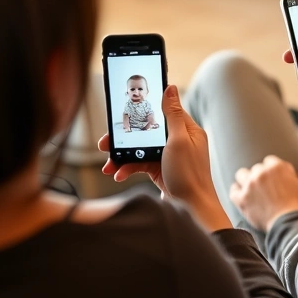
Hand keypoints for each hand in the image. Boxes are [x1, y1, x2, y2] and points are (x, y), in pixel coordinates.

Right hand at [101, 85, 230, 231]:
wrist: (192, 210)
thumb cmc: (190, 176)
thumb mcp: (180, 141)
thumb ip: (172, 115)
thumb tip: (170, 87)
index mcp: (187, 130)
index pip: (163, 111)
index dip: (143, 109)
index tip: (126, 107)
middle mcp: (179, 141)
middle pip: (146, 131)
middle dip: (125, 138)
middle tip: (105, 143)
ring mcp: (169, 156)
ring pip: (140, 149)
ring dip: (122, 156)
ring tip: (108, 165)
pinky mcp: (160, 170)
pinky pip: (140, 164)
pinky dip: (128, 168)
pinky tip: (118, 174)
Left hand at [230, 156, 297, 230]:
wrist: (289, 223)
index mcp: (276, 167)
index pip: (270, 161)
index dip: (273, 169)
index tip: (276, 178)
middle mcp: (260, 173)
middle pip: (256, 168)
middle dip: (261, 175)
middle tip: (266, 187)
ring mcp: (249, 185)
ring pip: (241, 175)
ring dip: (246, 180)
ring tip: (251, 188)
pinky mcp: (241, 199)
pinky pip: (233, 190)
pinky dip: (236, 192)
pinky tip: (242, 196)